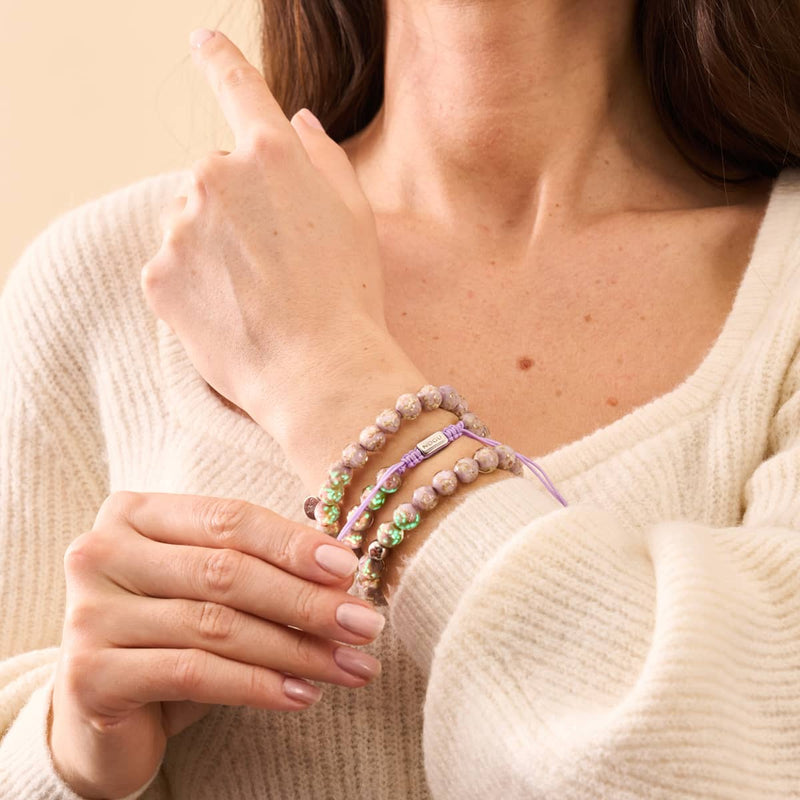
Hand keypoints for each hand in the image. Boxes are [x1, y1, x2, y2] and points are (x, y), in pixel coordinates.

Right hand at [50, 491, 383, 798]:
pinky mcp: (89, 675)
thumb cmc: (171, 633)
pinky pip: (195, 673)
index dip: (294, 543)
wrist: (103, 712)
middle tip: (364, 624)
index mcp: (135, 513)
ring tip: (350, 666)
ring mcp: (88, 613)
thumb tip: (343, 573)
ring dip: (296, 649)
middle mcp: (102, 553)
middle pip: (226, 571)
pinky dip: (258, 685)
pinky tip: (303, 695)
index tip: (350, 568)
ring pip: (217, 625)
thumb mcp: (212, 587)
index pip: (229, 518)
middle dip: (306, 601)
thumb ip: (261, 566)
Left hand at [142, 29, 392, 436]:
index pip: (239, 88)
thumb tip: (298, 121)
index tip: (201, 42)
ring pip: (190, 222)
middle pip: (213, 175)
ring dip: (213, 245)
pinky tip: (232, 311)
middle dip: (236, 204)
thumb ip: (323, 157)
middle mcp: (216, 176)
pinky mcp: (159, 274)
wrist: (319, 373)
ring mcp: (181, 226)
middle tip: (274, 258)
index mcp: (270, 154)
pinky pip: (173, 266)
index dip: (220, 60)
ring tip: (255, 292)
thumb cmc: (348, 295)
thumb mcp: (356, 216)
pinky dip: (195, 284)